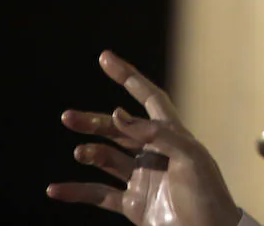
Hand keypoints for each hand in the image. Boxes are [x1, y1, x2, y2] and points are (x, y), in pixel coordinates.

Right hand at [48, 51, 241, 225]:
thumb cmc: (207, 195)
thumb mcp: (189, 158)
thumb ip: (156, 134)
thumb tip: (117, 114)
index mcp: (173, 135)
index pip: (149, 98)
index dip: (129, 77)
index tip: (106, 58)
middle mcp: (156, 153)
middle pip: (120, 128)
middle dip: (95, 121)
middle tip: (68, 117)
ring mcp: (143, 178)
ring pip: (108, 158)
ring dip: (89, 152)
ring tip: (80, 153)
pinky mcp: (134, 204)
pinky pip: (98, 194)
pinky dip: (76, 191)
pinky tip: (55, 189)